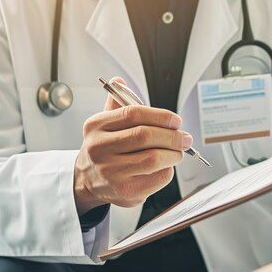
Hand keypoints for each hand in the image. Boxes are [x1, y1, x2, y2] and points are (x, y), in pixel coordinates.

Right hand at [73, 79, 192, 214]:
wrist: (86, 181)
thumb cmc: (104, 148)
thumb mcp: (103, 124)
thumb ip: (116, 103)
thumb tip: (120, 80)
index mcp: (96, 126)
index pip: (133, 114)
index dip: (160, 115)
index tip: (176, 120)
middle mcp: (99, 148)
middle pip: (145, 136)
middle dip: (172, 136)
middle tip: (184, 138)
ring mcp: (111, 172)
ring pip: (154, 158)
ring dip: (174, 153)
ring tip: (178, 152)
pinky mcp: (125, 191)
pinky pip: (157, 177)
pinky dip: (168, 170)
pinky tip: (166, 166)